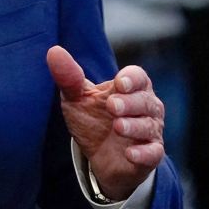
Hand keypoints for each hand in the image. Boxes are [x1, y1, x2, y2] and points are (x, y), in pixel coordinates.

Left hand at [47, 45, 164, 201]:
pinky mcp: (150, 154)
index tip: (119, 83)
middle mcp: (146, 107)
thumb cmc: (93, 119)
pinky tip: (130, 154)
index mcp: (131, 88)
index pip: (139, 77)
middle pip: (146, 101)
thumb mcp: (77, 98)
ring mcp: (150, 131)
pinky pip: (153, 153)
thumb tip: (54, 51)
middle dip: (130, 103)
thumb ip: (69, 77)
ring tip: (118, 126)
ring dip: (134, 126)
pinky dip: (143, 153)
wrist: (99, 157)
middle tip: (112, 106)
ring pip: (149, 126)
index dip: (132, 79)